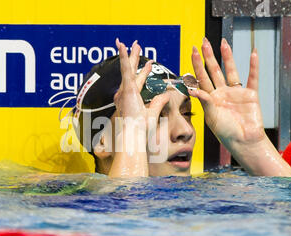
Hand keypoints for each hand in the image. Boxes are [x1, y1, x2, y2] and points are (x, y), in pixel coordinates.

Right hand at [108, 39, 169, 177]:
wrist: (133, 137)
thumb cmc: (140, 131)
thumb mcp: (153, 113)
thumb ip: (159, 102)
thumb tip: (167, 94)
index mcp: (131, 99)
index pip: (138, 81)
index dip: (144, 72)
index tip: (150, 63)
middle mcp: (125, 94)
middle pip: (131, 72)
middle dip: (133, 58)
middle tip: (136, 46)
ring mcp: (124, 91)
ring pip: (127, 68)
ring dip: (128, 55)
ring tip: (127, 43)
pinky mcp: (126, 89)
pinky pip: (125, 70)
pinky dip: (124, 58)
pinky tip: (123, 46)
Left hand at [190, 38, 265, 147]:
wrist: (244, 142)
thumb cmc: (226, 133)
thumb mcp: (212, 117)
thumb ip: (205, 101)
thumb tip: (194, 89)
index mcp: (210, 99)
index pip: (201, 78)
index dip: (197, 64)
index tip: (193, 51)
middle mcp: (222, 93)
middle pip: (214, 70)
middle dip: (208, 56)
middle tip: (203, 41)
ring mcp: (236, 93)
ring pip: (231, 71)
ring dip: (227, 57)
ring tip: (223, 42)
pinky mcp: (251, 95)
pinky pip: (252, 78)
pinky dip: (254, 66)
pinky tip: (253, 53)